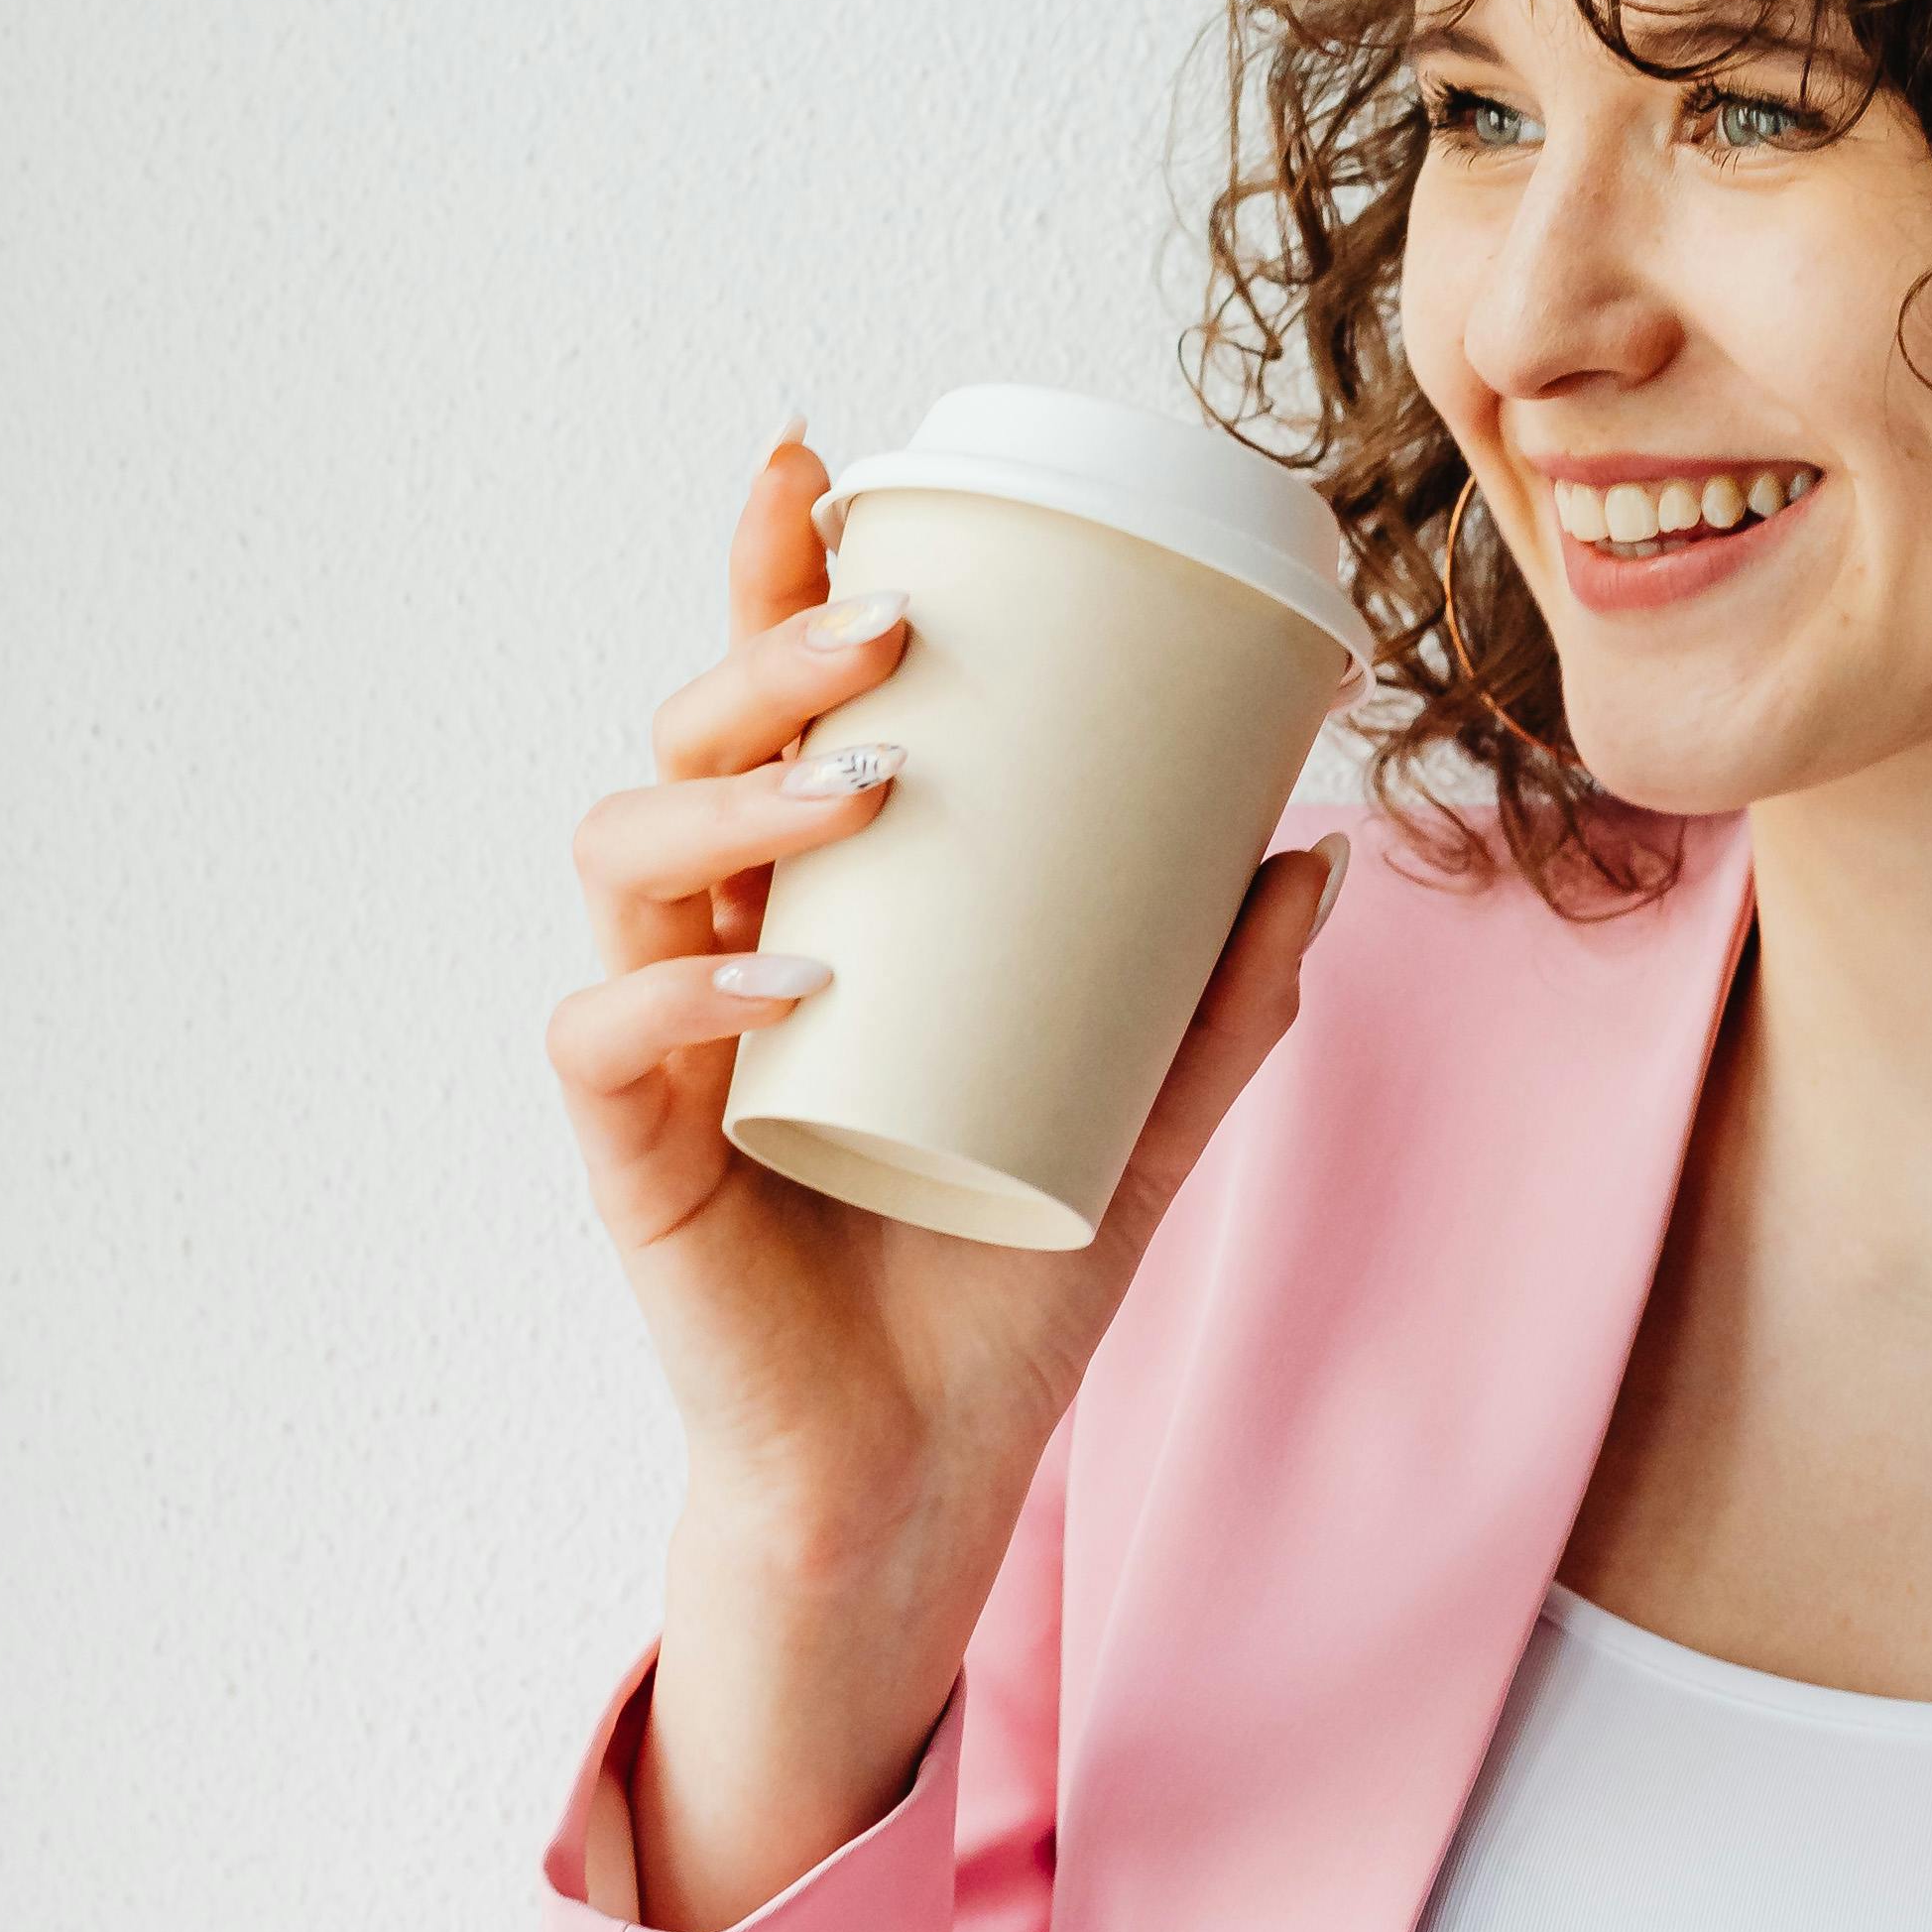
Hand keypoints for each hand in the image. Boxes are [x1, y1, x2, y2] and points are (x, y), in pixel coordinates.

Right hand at [547, 416, 1342, 1923]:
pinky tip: (780, 989)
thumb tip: (1322, 852)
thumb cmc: (996, 1279)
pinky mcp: (636, 1161)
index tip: (814, 460)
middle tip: (889, 625)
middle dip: (763, 656)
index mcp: (808, 904)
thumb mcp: (1143, 1113)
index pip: (764, 701)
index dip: (764, 572)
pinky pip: (609, 1040)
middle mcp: (713, 948)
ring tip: (865, 787)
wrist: (925, 1471)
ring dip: (736, 801)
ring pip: (626, 860)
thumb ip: (1222, 995)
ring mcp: (662, 1049)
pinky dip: (684, 1001)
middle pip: (684, 744)